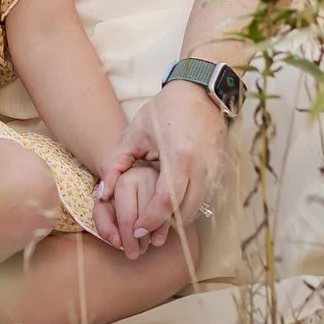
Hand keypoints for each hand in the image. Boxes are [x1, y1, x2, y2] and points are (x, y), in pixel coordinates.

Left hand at [99, 82, 229, 246]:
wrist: (199, 91)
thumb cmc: (164, 110)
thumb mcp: (135, 133)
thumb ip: (116, 163)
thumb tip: (103, 194)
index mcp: (179, 158)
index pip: (166, 202)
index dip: (150, 220)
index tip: (137, 230)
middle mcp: (201, 168)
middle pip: (185, 212)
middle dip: (164, 226)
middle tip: (145, 232)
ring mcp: (214, 170)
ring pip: (197, 208)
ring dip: (177, 218)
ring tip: (156, 220)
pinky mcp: (220, 170)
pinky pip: (205, 198)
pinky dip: (189, 206)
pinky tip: (172, 205)